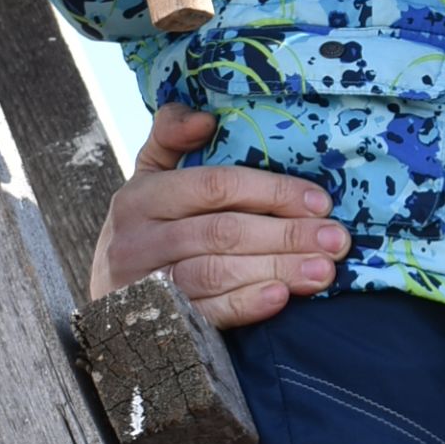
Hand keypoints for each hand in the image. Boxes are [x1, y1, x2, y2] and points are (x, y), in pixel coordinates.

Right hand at [89, 104, 350, 325]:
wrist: (108, 308)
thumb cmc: (147, 229)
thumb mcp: (150, 178)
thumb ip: (171, 136)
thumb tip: (206, 119)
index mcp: (142, 196)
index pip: (216, 186)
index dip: (272, 191)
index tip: (320, 201)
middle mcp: (138, 239)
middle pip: (224, 231)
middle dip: (288, 235)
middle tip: (336, 241)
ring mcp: (144, 285)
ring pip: (218, 273)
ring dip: (277, 270)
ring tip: (323, 271)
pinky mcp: (155, 324)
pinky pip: (205, 315)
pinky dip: (245, 305)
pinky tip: (281, 298)